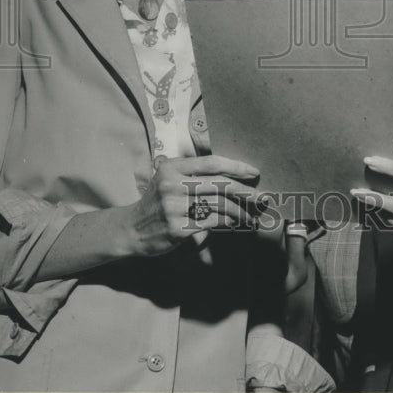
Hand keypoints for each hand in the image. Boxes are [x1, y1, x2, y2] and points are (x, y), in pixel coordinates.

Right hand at [129, 155, 260, 256]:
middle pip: (218, 184)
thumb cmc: (156, 203)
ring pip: (218, 204)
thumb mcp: (168, 180)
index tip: (253, 172)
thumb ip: (193, 175)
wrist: (131, 229)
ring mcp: (174, 207)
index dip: (235, 166)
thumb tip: (231, 177)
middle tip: (261, 197)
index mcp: (172, 168)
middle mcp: (172, 184)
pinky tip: (235, 224)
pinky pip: (210, 222)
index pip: (211, 163)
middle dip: (244, 191)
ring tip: (251, 216)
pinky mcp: (177, 227)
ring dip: (239, 211)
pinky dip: (227, 222)